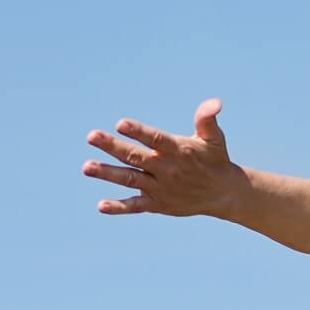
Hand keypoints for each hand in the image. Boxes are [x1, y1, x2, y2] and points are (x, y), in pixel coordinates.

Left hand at [82, 98, 246, 217]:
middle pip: (135, 156)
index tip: (120, 124)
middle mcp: (167, 169)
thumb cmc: (214, 159)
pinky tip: (101, 206)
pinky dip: (119, 207)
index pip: (156, 139)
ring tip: (87, 167)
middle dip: (113, 146)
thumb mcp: (214, 138)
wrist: (223, 194)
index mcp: (178, 150)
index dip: (139, 132)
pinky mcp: (158, 204)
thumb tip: (215, 103)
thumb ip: (207, 119)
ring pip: (130, 179)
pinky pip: (136, 206)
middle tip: (91, 136)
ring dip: (108, 173)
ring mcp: (160, 188)